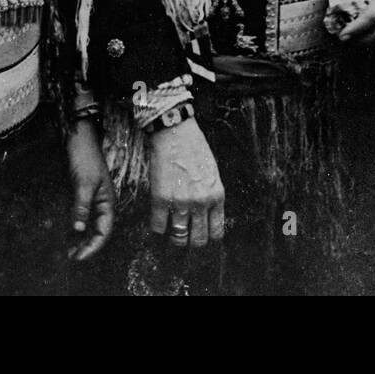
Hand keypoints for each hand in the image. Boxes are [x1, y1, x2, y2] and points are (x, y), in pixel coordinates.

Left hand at [66, 119, 115, 260]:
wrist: (78, 137)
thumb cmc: (84, 157)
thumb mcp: (83, 183)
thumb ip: (82, 206)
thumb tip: (79, 229)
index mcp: (108, 202)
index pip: (104, 232)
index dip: (92, 247)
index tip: (78, 257)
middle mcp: (102, 203)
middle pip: (97, 232)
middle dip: (86, 246)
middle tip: (70, 258)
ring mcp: (92, 199)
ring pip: (89, 225)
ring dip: (79, 239)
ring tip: (67, 250)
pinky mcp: (82, 194)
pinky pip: (81, 216)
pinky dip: (74, 226)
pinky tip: (65, 232)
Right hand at [146, 118, 224, 247]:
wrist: (175, 132)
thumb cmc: (195, 148)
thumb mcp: (213, 173)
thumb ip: (211, 195)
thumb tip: (206, 213)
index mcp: (216, 196)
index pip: (216, 231)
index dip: (208, 237)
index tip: (201, 234)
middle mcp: (201, 203)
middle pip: (198, 239)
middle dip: (191, 241)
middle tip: (185, 236)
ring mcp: (180, 202)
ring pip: (178, 237)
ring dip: (174, 237)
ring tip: (171, 231)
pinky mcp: (161, 199)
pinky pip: (158, 226)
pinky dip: (158, 228)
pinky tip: (158, 220)